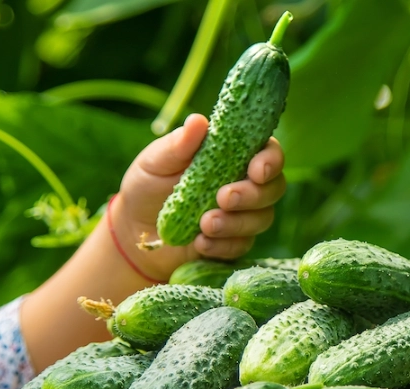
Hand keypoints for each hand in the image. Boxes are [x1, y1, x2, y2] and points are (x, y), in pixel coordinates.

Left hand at [111, 113, 285, 281]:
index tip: (256, 171)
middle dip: (253, 195)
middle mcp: (246, 183)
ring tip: (204, 225)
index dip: (271, 160)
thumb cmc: (148, 186)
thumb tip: (198, 121)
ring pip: (262, 219)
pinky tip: (200, 243)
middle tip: (222, 198)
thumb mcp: (155, 162)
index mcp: (233, 155)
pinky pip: (242, 246)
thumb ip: (177, 145)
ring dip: (236, 223)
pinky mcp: (234, 242)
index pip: (269, 152)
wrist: (134, 230)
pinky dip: (223, 246)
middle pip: (274, 188)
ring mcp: (243, 215)